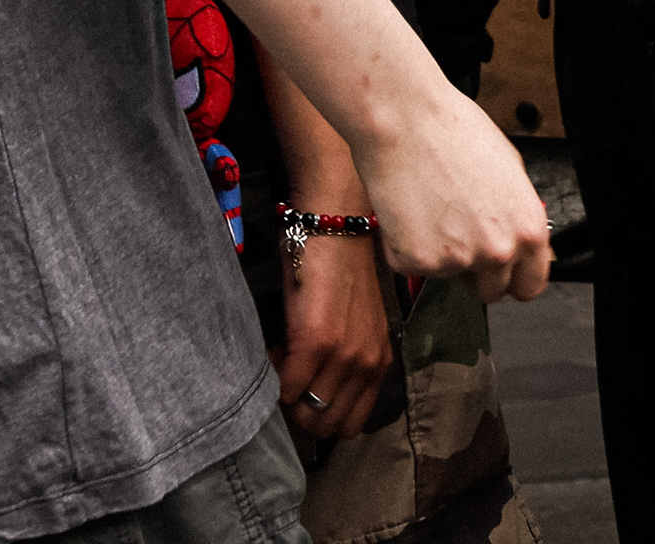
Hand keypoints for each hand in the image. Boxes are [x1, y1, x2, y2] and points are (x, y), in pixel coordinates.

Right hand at [275, 227, 392, 443]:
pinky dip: (274, 378)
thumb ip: (347, 359)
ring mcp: (344, 356)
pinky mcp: (316, 342)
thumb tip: (317, 389)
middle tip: (289, 380)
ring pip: (308, 413)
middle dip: (302, 412)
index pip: (351, 424)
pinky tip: (275, 350)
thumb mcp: (356, 323)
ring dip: (288, 397)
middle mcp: (367, 364)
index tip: (307, 388)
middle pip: (329, 426)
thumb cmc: (339, 270)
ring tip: (283, 362)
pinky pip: (287, 388)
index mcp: (379, 362)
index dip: (322, 414)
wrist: (334, 227)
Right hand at [348, 89, 549, 303]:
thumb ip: (518, 215)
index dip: (514, 277)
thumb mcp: (509, 170)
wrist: (404, 118)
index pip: (530, 285)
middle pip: (491, 291)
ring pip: (449, 276)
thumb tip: (520, 241)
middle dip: (475, 269)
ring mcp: (456, 261)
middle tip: (457, 229)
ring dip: (439, 253)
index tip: (502, 271)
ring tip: (430, 205)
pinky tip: (408, 208)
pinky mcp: (416, 262)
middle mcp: (497, 251)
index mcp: (528, 229)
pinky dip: (406, 244)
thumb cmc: (452, 130)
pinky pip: (412, 265)